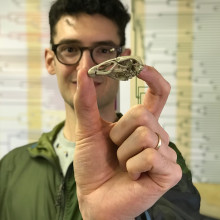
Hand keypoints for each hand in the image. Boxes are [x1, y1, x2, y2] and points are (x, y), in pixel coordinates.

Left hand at [73, 66, 181, 219]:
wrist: (94, 197)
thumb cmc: (93, 164)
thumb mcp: (87, 130)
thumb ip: (87, 100)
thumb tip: (84, 68)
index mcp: (142, 124)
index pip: (158, 94)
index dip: (152, 77)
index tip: (139, 66)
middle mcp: (156, 135)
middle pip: (142, 114)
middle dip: (119, 133)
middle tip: (114, 150)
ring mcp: (165, 153)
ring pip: (145, 135)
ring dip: (124, 152)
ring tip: (122, 165)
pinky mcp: (169, 172)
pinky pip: (150, 156)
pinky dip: (132, 167)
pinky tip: (132, 176)